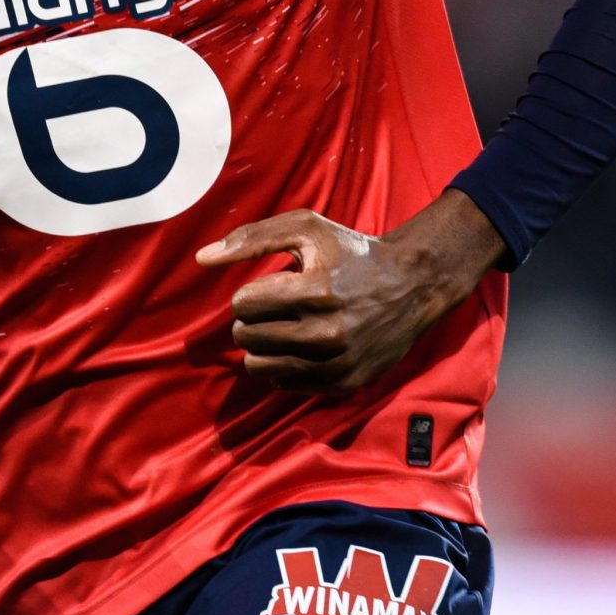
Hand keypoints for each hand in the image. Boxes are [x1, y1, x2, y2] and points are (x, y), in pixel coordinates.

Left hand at [195, 191, 505, 393]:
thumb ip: (251, 238)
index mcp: (316, 291)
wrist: (413, 285)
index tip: (271, 286)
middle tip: (273, 308)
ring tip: (282, 327)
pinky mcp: (344, 384)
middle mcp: (327, 333)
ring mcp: (337, 363)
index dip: (249, 292)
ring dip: (262, 346)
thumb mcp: (306, 229)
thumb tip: (202, 259)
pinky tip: (300, 346)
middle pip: (246, 337)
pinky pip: (285, 385)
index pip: (243, 304)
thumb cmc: (352, 252)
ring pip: (259, 367)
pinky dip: (283, 366)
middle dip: (251, 320)